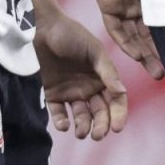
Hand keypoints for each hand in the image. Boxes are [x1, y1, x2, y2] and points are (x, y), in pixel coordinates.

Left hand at [35, 2, 128, 140]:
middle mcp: (88, 87)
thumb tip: (121, 92)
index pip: (115, 100)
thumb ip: (107, 71)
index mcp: (103, 77)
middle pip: (99, 112)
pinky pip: (58, 113)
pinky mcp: (52, 94)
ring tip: (81, 132)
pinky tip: (64, 125)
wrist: (42, 29)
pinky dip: (61, 122)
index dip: (118, 115)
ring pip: (81, 116)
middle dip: (101, 125)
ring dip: (83, 126)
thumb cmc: (72, 35)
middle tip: (98, 135)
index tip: (117, 128)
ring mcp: (70, 92)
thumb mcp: (94, 51)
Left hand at [89, 0, 164, 79]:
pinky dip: (126, 42)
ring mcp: (122, 5)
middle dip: (157, 56)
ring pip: (132, 36)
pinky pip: (116, 28)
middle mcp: (136, 5)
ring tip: (155, 72)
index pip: (160, 25)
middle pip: (147, 36)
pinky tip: (136, 56)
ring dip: (142, 55)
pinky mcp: (108, 3)